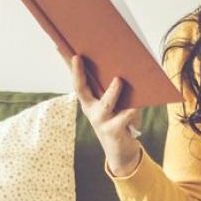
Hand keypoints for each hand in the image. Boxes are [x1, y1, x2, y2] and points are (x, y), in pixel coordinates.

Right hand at [70, 54, 142, 173]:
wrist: (122, 152)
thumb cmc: (120, 122)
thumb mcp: (115, 105)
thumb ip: (113, 89)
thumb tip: (121, 68)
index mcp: (89, 101)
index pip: (78, 80)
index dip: (70, 66)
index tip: (62, 49)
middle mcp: (91, 110)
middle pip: (81, 88)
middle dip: (78, 72)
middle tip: (77, 57)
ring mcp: (101, 121)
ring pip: (106, 103)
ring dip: (113, 91)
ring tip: (119, 80)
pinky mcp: (113, 130)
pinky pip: (125, 116)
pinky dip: (133, 110)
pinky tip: (138, 108)